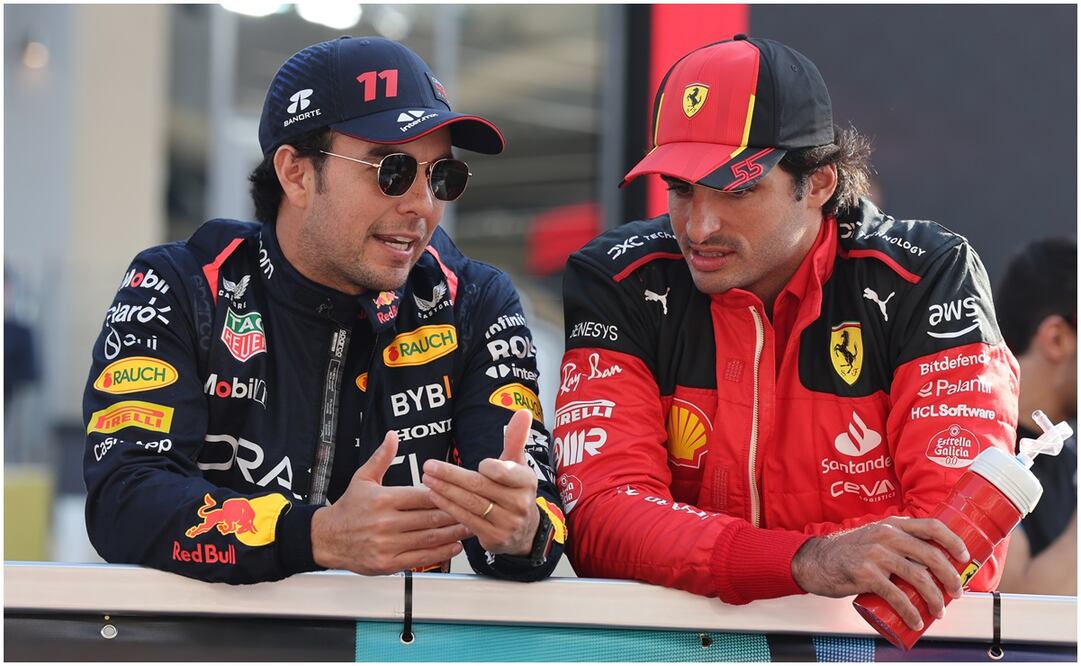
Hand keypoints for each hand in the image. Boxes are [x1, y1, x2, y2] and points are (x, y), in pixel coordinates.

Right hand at [310, 430, 470, 574]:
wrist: (327, 539)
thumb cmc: (348, 508)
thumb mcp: (362, 478)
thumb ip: (381, 458)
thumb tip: (392, 435)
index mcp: (383, 500)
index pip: (422, 496)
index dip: (444, 494)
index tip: (460, 491)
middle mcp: (386, 523)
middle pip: (429, 517)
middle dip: (455, 514)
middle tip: (474, 509)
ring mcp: (387, 545)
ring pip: (428, 538)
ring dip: (453, 533)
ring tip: (471, 527)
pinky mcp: (388, 563)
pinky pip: (420, 559)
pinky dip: (440, 554)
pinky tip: (454, 547)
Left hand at [422, 409, 540, 556]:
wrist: (525, 531)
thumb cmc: (515, 491)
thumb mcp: (518, 465)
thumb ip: (516, 439)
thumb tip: (522, 412)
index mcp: (526, 482)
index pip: (504, 472)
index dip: (488, 468)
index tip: (476, 463)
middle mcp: (520, 504)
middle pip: (480, 486)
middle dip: (451, 475)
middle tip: (429, 466)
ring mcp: (507, 523)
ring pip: (470, 503)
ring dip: (445, 491)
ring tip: (427, 479)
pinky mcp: (493, 538)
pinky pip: (466, 520)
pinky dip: (448, 507)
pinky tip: (435, 497)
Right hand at [791, 517, 968, 630]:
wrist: (815, 560)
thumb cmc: (847, 552)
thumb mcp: (873, 536)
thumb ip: (896, 542)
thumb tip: (927, 561)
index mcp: (891, 525)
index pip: (932, 526)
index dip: (953, 541)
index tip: (964, 557)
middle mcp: (887, 536)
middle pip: (932, 555)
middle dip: (951, 577)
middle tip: (956, 592)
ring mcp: (877, 555)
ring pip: (920, 577)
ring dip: (936, 599)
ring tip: (939, 611)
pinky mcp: (867, 575)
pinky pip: (898, 596)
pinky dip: (911, 612)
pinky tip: (916, 621)